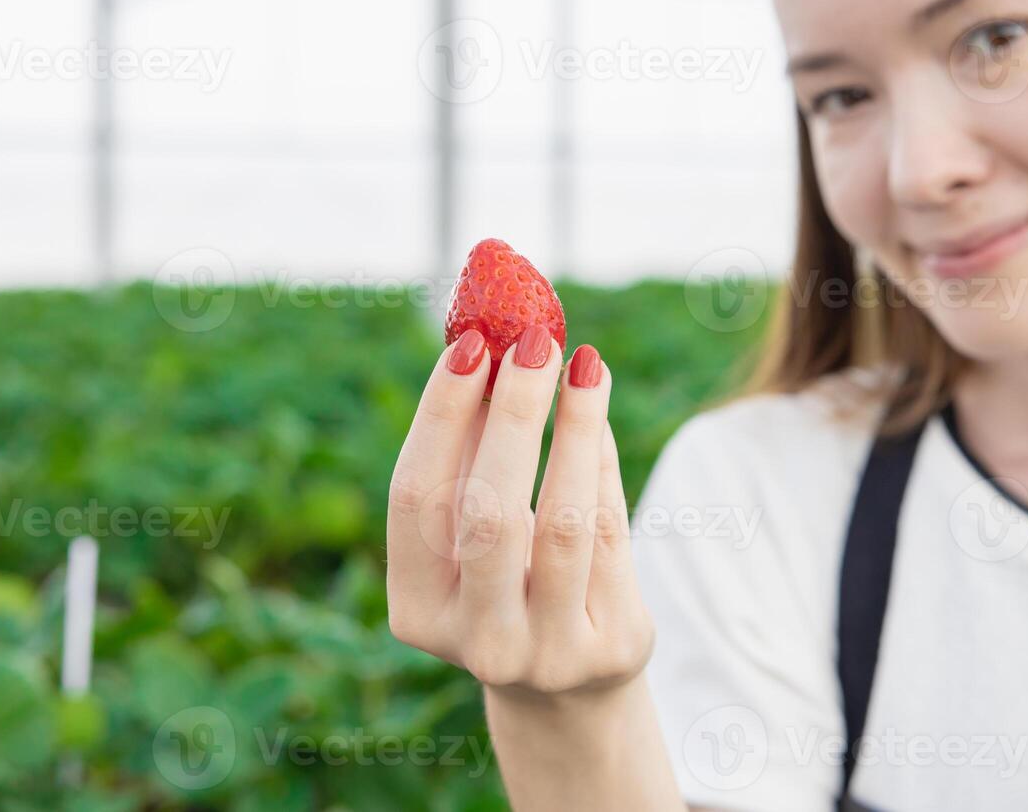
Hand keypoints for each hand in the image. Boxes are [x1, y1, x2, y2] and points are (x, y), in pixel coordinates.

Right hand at [386, 324, 654, 697]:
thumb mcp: (473, 532)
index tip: (471, 342)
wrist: (569, 686)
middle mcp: (478, 640)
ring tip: (586, 362)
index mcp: (417, 610)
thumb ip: (472, 454)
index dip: (441, 416)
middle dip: (513, 416)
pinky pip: (611, 533)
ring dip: (575, 429)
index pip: (416, 498)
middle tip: (535, 340)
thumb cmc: (510, 579)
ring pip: (563, 523)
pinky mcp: (611, 649)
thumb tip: (491, 341)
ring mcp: (547, 653)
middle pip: (487, 514)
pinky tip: (596, 409)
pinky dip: (602, 463)